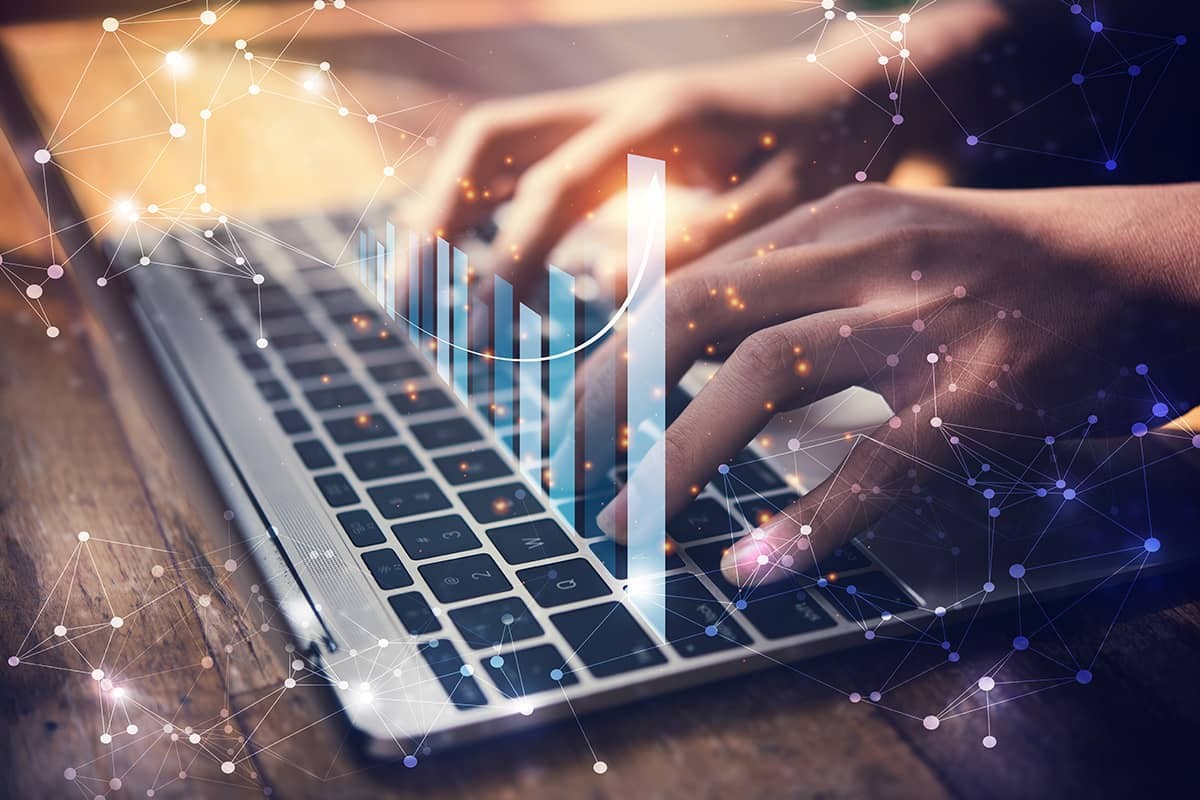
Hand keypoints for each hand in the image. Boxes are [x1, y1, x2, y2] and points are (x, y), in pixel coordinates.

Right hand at [415, 0, 1008, 294]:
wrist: (850, 90)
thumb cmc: (823, 152)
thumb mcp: (778, 208)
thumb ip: (692, 247)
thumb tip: (594, 290)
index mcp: (652, 121)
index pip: (546, 192)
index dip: (505, 265)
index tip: (478, 333)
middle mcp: (612, 104)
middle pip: (487, 140)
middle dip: (436, 219)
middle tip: (409, 300)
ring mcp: (603, 111)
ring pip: (495, 143)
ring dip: (446, 208)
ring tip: (417, 285)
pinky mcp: (608, 134)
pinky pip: (524, 158)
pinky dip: (486, 207)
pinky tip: (477, 262)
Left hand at [584, 181, 1199, 585]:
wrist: (1156, 264)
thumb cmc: (1013, 271)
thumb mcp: (893, 245)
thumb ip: (802, 287)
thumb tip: (705, 366)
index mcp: (832, 221)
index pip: (685, 284)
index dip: (614, 358)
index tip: (572, 419)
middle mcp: (863, 252)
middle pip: (690, 316)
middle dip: (608, 400)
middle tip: (564, 473)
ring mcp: (922, 316)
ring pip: (762, 378)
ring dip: (675, 460)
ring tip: (624, 526)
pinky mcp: (983, 389)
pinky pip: (876, 464)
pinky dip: (808, 524)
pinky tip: (756, 570)